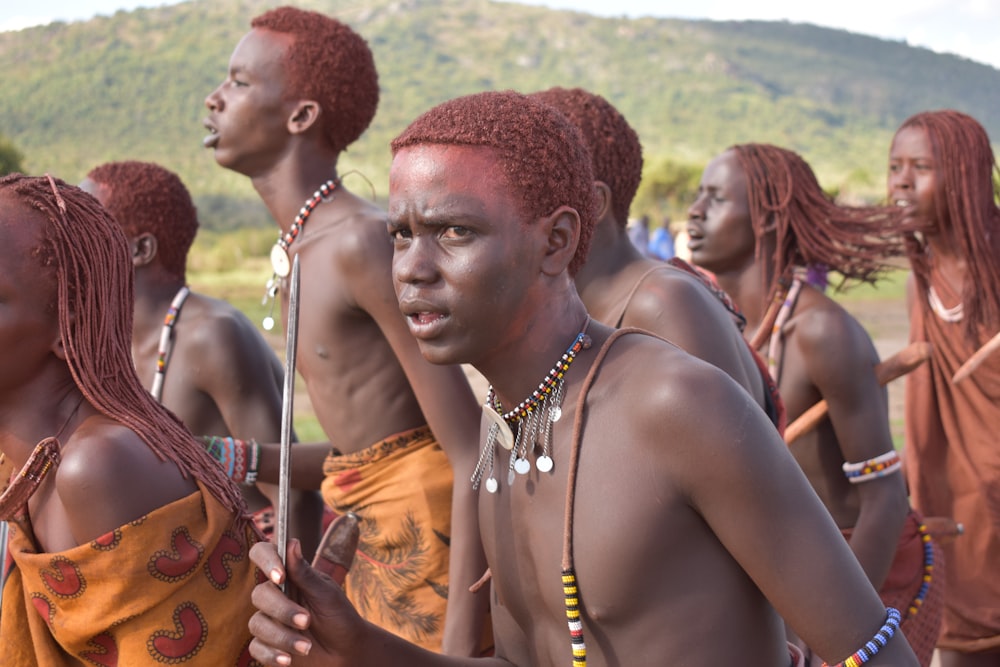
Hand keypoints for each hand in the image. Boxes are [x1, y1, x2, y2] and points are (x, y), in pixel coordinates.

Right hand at [248, 539, 364, 665]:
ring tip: (306, 646)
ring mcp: (269, 620)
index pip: (263, 555)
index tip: (280, 575)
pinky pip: (256, 648)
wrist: (347, 652)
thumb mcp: (326, 594)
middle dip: (282, 610)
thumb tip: (291, 542)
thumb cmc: (339, 617)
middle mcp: (275, 596)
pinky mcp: (267, 645)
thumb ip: (305, 573)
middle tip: (306, 621)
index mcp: (289, 576)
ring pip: (257, 623)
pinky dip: (272, 654)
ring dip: (282, 636)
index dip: (266, 560)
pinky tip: (288, 660)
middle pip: (260, 594)